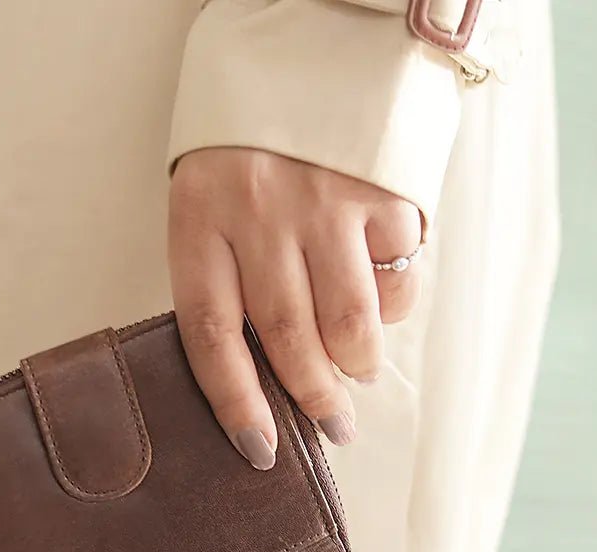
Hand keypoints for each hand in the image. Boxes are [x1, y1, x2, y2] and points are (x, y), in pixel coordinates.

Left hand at [167, 148, 421, 467]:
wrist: (307, 54)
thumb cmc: (244, 153)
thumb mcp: (208, 205)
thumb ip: (225, 278)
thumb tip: (263, 375)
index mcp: (199, 222)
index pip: (211, 335)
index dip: (235, 404)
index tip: (259, 451)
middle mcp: (259, 213)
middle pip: (286, 338)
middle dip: (313, 398)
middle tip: (332, 428)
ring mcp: (324, 200)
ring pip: (348, 321)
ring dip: (357, 363)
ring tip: (356, 372)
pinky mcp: (381, 188)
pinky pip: (397, 276)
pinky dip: (394, 305)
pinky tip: (381, 300)